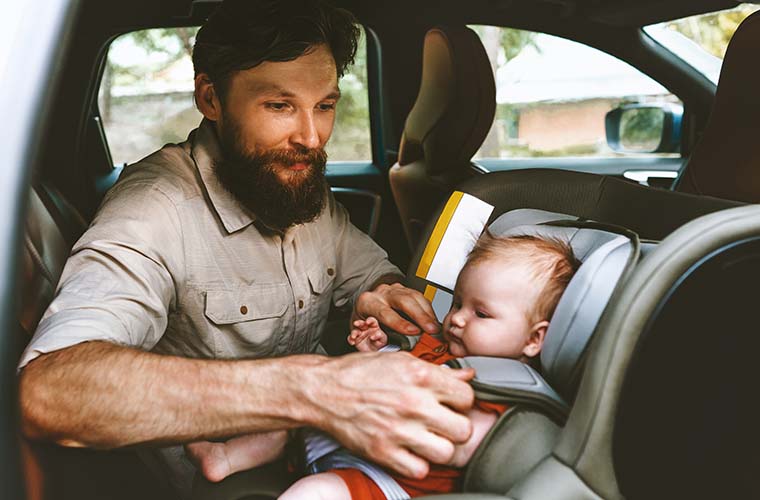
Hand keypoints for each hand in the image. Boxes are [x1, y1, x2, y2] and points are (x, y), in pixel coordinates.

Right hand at [305, 351, 474, 478]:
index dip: (461, 401)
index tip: (452, 403)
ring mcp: (399, 430)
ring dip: (439, 447)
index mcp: (420, 376)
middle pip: (463, 429)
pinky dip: (417, 463)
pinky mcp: (383, 451)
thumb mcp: (400, 360)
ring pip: (446, 452)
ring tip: (428, 438)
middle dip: (456, 427)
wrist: (323, 390)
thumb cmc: (359, 373)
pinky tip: (410, 450)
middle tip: (443, 424)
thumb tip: (468, 375)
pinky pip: (420, 470)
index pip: (467, 396)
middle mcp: (413, 403)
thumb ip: (436, 370)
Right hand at [347, 317, 387, 351]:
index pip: (371, 321)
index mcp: (373, 326)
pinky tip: (352, 342)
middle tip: (356, 323)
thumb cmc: (379, 342)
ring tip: (354, 336)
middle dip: (358, 323)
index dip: (370, 320)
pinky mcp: (355, 340)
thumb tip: (377, 334)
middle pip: (361, 323)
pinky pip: (351, 338)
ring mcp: (360, 333)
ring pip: (355, 330)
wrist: (375, 351)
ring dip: (354, 332)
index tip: (368, 322)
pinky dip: (350, 340)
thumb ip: (380, 336)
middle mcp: (366, 328)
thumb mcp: (382, 339)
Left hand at [353, 282, 438, 335]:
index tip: (414, 332)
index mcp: (368, 303)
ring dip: (428, 313)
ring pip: (415, 296)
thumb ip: (374, 342)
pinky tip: (433, 320)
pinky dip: (429, 309)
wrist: (364, 307)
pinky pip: (421, 297)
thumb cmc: (364, 322)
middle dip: (421, 316)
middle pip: (404, 300)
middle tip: (432, 330)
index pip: (386, 312)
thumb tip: (390, 353)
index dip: (401, 323)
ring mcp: (395, 289)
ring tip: (436, 327)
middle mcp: (382, 293)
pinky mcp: (406, 289)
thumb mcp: (362, 333)